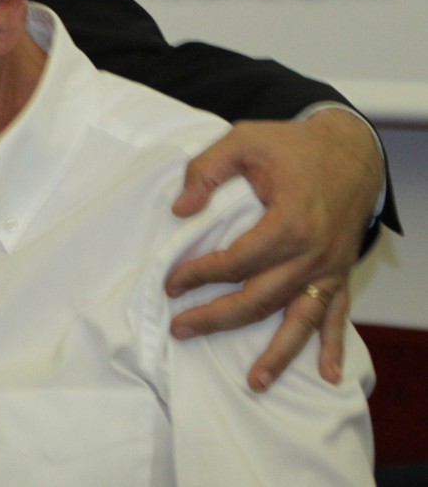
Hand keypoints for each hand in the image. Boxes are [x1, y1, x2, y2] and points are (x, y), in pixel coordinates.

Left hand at [165, 110, 380, 391]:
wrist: (350, 150)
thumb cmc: (292, 147)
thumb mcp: (243, 140)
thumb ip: (206, 170)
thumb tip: (180, 210)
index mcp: (288, 222)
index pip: (236, 261)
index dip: (199, 274)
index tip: (171, 284)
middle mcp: (312, 253)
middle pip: (260, 298)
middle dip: (217, 318)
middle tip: (181, 330)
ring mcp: (329, 268)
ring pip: (298, 318)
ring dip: (276, 352)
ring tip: (254, 380)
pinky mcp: (340, 273)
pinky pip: (338, 315)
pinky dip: (334, 346)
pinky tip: (326, 374)